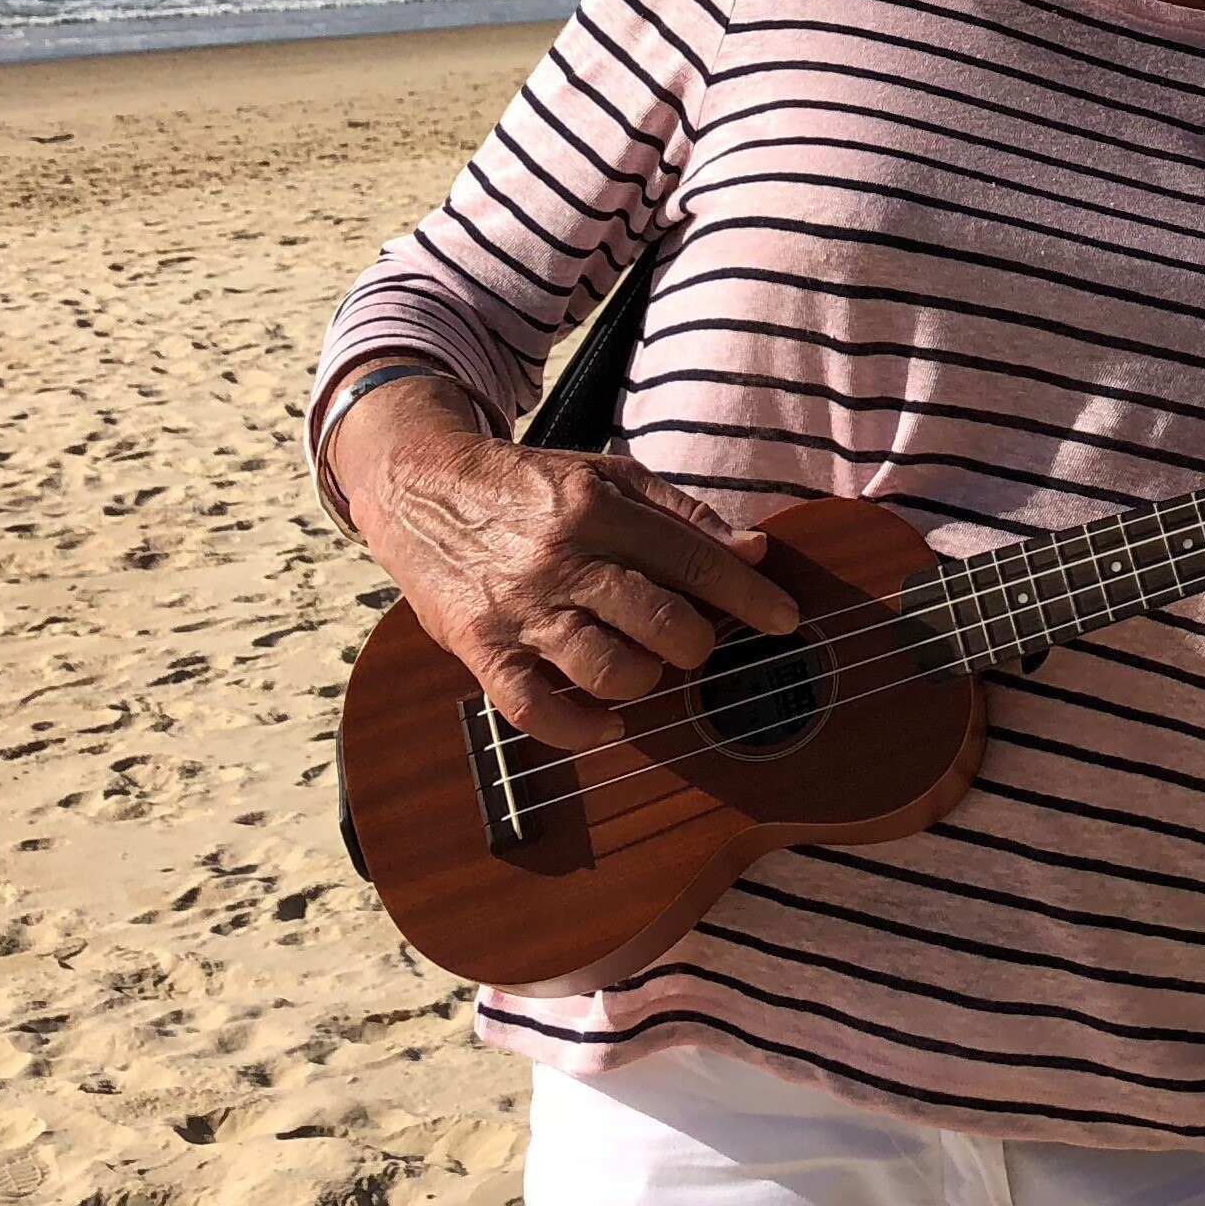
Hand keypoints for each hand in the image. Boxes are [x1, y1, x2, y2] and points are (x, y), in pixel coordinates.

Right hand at [333, 376, 799, 750]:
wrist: (419, 484)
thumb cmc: (530, 487)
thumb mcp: (608, 477)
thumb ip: (683, 515)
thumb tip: (754, 550)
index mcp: (598, 507)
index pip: (692, 557)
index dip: (747, 595)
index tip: (785, 620)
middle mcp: (562, 558)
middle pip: (657, 619)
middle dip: (696, 645)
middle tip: (696, 646)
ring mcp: (519, 606)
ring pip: (604, 667)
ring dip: (644, 681)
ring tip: (646, 670)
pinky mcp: (478, 645)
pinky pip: (532, 707)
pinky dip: (578, 728)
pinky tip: (608, 723)